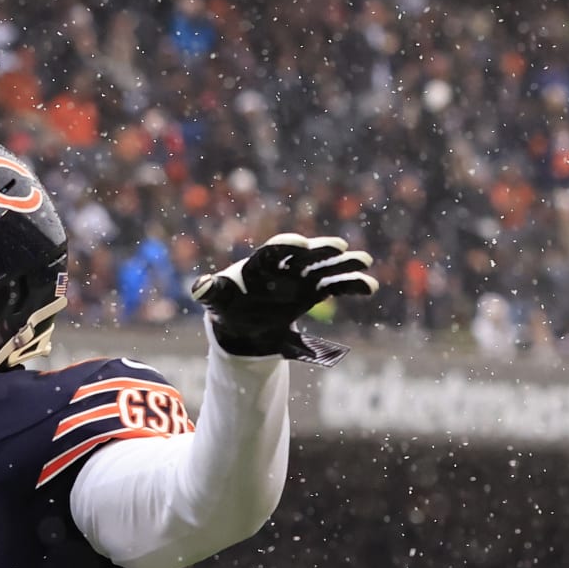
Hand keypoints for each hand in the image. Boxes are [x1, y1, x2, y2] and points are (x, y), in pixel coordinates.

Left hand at [191, 233, 377, 364]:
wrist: (242, 324)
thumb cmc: (228, 307)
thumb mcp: (216, 301)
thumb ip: (210, 292)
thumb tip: (198, 286)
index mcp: (259, 265)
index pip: (273, 250)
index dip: (287, 246)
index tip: (302, 244)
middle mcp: (283, 267)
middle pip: (305, 255)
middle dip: (321, 250)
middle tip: (340, 248)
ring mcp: (301, 278)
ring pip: (325, 268)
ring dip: (344, 264)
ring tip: (364, 261)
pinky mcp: (314, 291)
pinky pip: (335, 286)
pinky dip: (351, 285)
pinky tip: (370, 286)